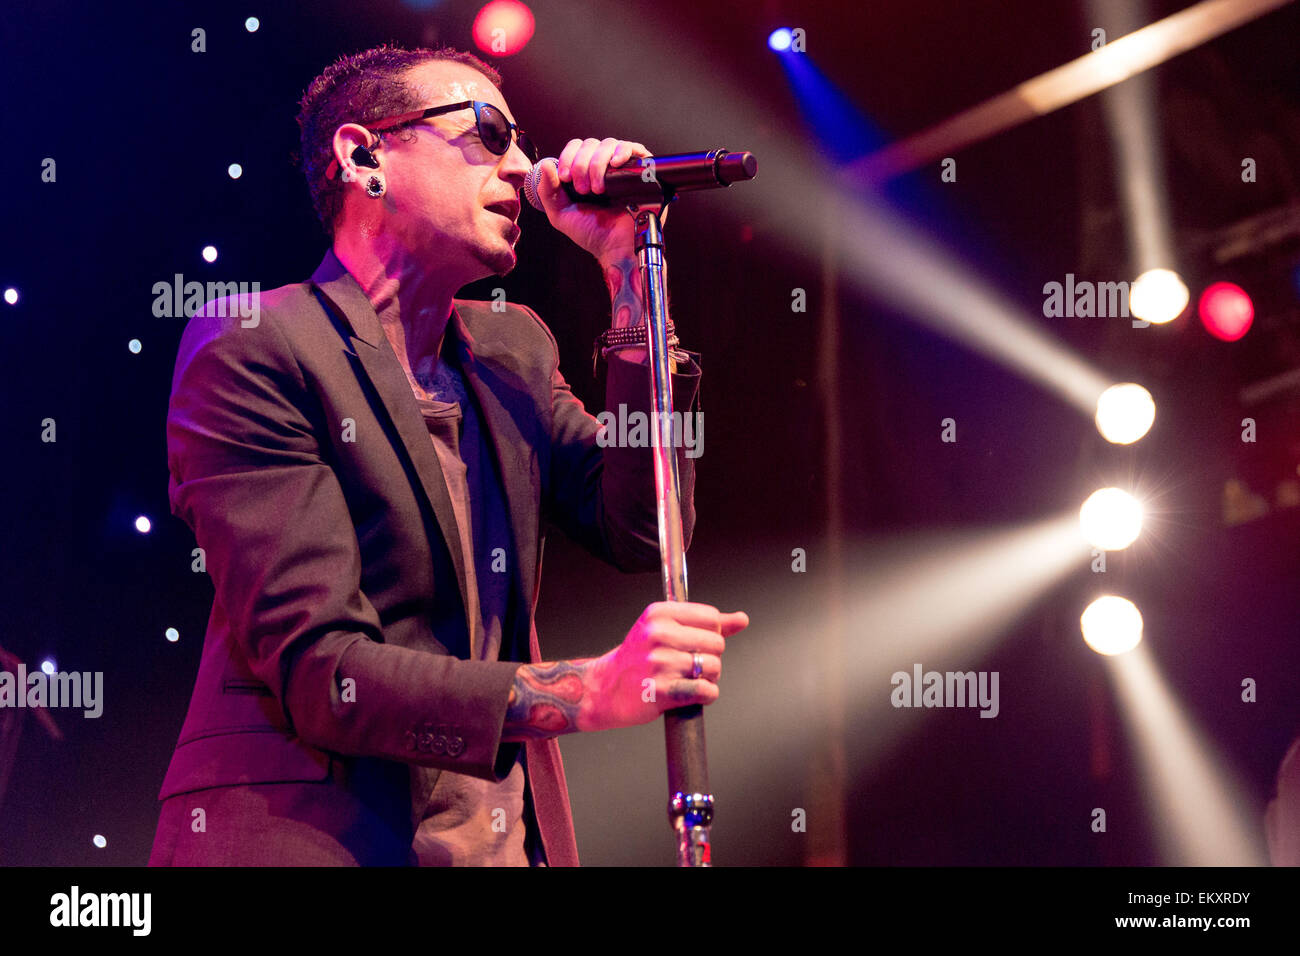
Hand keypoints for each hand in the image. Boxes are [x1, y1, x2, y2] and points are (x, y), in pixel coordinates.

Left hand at [533, 137, 656, 263]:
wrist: (616, 247)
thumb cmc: (592, 234)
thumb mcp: (561, 214)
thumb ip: (547, 191)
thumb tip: (545, 165)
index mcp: (585, 173)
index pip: (576, 148)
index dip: (568, 157)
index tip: (566, 177)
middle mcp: (604, 168)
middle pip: (590, 144)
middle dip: (581, 164)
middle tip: (583, 189)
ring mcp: (622, 169)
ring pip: (608, 144)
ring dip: (598, 164)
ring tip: (598, 189)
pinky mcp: (641, 171)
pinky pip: (633, 148)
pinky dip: (622, 152)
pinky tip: (615, 164)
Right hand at [578, 601, 749, 732]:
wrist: (604, 688)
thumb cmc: (638, 659)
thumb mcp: (664, 629)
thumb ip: (706, 624)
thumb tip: (742, 619)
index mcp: (659, 614)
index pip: (711, 617)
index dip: (711, 634)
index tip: (695, 644)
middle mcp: (657, 634)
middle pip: (716, 643)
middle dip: (711, 658)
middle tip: (691, 666)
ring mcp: (659, 663)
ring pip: (714, 668)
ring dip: (709, 679)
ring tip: (689, 680)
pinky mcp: (661, 690)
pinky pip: (705, 691)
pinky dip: (707, 695)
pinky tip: (694, 694)